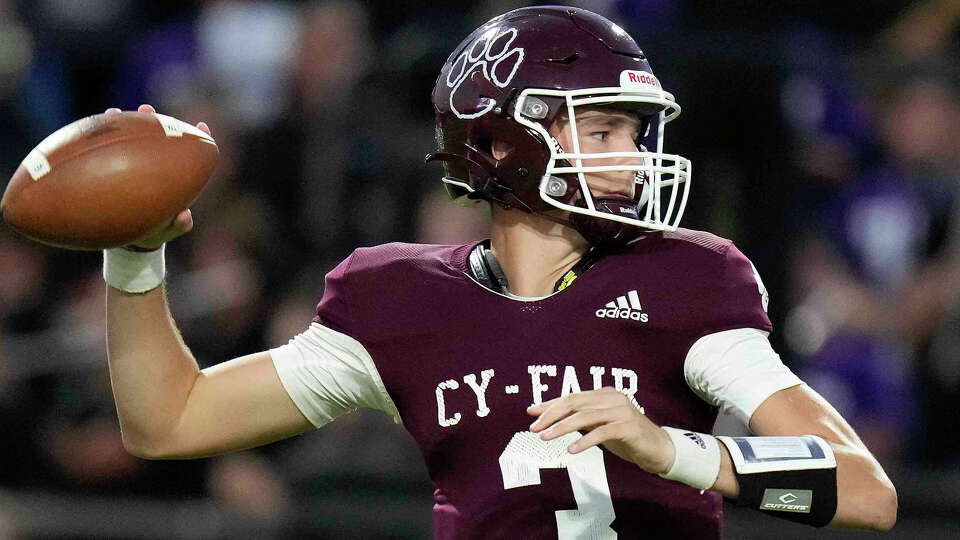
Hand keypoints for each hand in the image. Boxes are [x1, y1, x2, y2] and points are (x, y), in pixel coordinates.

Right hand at [103, 104, 210, 250]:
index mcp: (174, 177)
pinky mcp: (114, 169)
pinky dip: (101, 143)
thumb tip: (184, 216)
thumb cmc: (152, 232)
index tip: (202, 126)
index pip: (189, 154)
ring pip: (131, 141)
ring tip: (115, 111)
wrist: (130, 240)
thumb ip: (178, 226)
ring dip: (124, 124)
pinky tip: (90, 133)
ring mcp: (133, 165)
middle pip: (158, 139)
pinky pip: (107, 154)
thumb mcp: (166, 230)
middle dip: (154, 121)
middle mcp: (155, 166)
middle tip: (147, 109)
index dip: (198, 138)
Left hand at [527, 387, 674, 473]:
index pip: (572, 397)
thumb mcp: (598, 425)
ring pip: (585, 416)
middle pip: (575, 403)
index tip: (531, 412)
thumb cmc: (625, 436)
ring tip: (546, 437)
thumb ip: (578, 419)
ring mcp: (621, 411)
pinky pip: (602, 432)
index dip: (550, 404)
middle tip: (535, 428)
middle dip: (551, 415)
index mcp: (604, 394)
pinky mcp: (628, 427)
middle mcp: (613, 398)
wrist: (657, 448)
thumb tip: (549, 417)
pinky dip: (585, 440)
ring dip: (562, 427)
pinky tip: (572, 449)